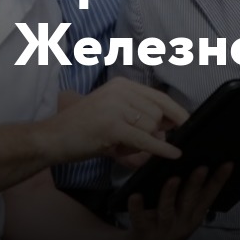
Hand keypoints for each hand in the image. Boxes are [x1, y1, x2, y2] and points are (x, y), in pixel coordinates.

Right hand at [36, 77, 188, 163]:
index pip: (159, 97)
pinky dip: (161, 149)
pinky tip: (174, 154)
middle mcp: (121, 91)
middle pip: (158, 115)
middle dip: (154, 133)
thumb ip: (140, 116)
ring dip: (143, 142)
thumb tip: (170, 127)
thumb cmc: (82, 129)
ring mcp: (116, 106)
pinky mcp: (112, 125)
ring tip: (119, 146)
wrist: (52, 138)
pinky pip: (145, 139)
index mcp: (122, 85)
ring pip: (152, 127)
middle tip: (132, 143)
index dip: (176, 112)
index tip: (188, 123)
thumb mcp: (113, 115)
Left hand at [125, 163, 233, 239]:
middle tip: (202, 167)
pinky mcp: (143, 232)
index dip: (219, 181)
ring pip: (167, 210)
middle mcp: (181, 223)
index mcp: (194, 216)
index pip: (209, 196)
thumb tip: (196, 162)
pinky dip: (138, 208)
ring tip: (173, 179)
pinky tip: (135, 196)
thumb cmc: (169, 227)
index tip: (228, 164)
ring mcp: (163, 229)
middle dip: (196, 184)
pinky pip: (140, 219)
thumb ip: (191, 196)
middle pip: (190, 202)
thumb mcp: (185, 216)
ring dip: (170, 194)